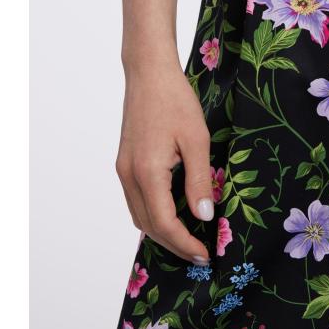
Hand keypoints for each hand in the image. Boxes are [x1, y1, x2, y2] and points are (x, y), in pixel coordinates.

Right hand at [115, 60, 212, 262]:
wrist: (149, 74)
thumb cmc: (175, 101)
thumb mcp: (197, 140)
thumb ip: (199, 181)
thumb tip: (204, 216)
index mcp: (147, 172)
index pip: (163, 223)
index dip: (184, 243)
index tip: (204, 254)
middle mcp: (129, 175)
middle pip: (148, 225)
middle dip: (173, 244)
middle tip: (199, 253)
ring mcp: (123, 169)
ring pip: (139, 215)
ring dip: (162, 232)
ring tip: (189, 238)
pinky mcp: (125, 163)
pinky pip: (136, 200)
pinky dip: (153, 214)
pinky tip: (172, 214)